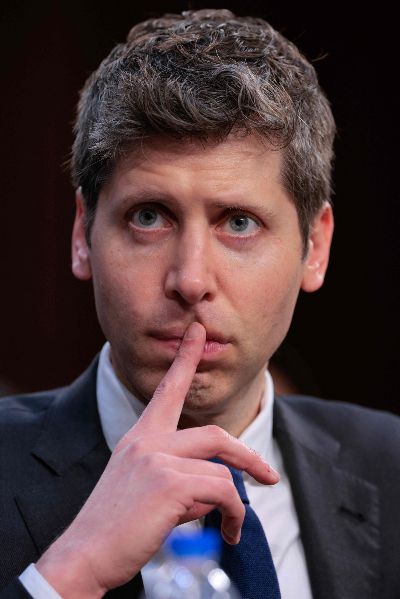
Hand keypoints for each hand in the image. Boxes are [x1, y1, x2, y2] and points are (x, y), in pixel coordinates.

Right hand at [36, 322, 278, 597]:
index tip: (197, 331)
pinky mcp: (170, 482)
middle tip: (268, 476)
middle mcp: (148, 440)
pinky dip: (233, 514)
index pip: (168, 390)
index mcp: (140, 437)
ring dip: (233, 504)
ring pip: (222, 471)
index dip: (186, 358)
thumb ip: (175, 471)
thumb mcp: (142, 485)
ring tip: (228, 527)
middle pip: (216, 434)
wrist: (86, 554)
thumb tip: (216, 483)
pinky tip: (226, 532)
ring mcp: (158, 458)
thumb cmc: (116, 526)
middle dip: (248, 456)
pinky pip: (223, 491)